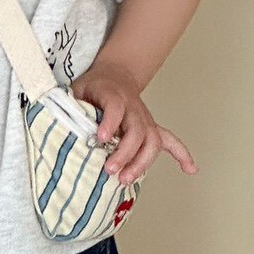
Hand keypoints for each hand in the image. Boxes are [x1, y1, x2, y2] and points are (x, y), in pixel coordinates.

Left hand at [70, 61, 197, 185]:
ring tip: (126, 179)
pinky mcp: (151, 127)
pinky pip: (170, 140)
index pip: (115, 108)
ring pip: (152, 141)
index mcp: (113, 95)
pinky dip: (181, 154)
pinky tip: (190, 170)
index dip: (109, 123)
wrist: (115, 75)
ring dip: (142, 162)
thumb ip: (71, 108)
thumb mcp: (76, 91)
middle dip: (125, 152)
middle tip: (110, 169)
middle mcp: (133, 108)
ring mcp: (145, 119)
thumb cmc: (93, 87)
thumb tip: (62, 128)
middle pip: (136, 131)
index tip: (100, 139)